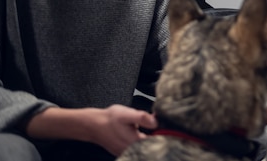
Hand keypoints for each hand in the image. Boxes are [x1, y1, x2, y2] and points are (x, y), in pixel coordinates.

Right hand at [26, 104, 158, 156]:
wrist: (93, 125)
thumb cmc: (110, 119)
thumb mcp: (127, 114)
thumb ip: (142, 118)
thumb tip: (156, 121)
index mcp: (136, 143)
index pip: (158, 143)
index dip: (167, 136)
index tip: (172, 128)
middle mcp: (133, 151)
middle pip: (153, 147)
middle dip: (161, 138)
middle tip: (167, 127)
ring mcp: (128, 152)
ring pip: (146, 148)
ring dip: (153, 140)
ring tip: (158, 129)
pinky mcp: (125, 151)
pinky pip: (139, 148)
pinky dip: (145, 141)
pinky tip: (148, 133)